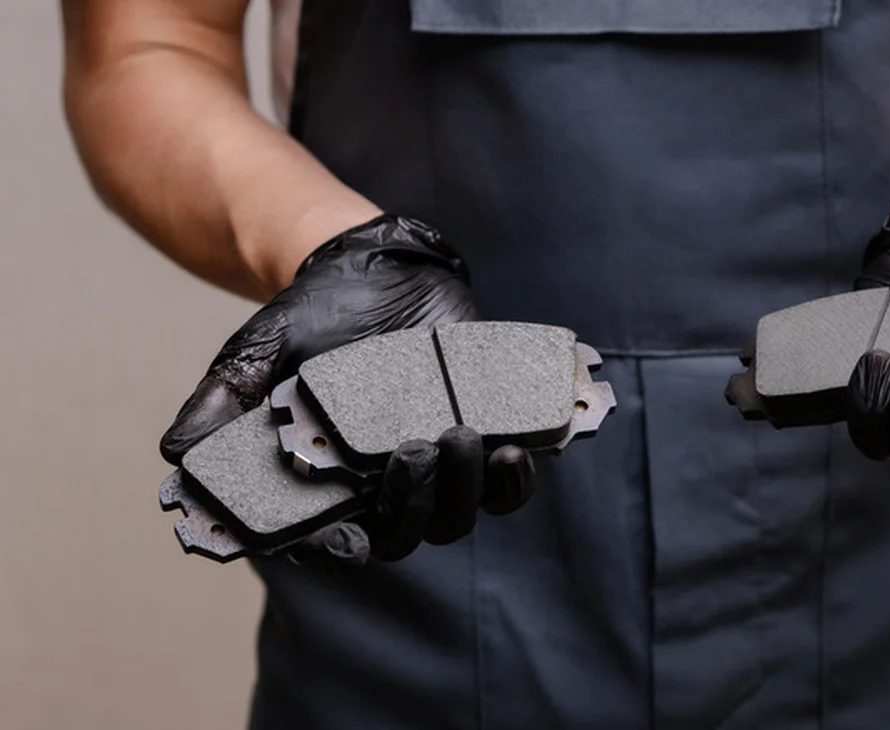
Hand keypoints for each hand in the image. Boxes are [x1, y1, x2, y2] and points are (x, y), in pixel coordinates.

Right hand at [160, 215, 535, 564]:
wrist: (370, 269)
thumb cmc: (307, 320)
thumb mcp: (256, 354)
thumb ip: (220, 402)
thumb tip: (177, 452)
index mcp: (326, 485)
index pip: (329, 539)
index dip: (338, 549)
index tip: (351, 540)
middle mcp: (382, 487)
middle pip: (404, 534)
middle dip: (413, 505)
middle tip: (414, 453)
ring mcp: (435, 466)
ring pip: (457, 514)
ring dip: (464, 490)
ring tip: (463, 439)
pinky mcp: (481, 439)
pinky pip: (505, 484)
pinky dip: (512, 479)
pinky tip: (511, 451)